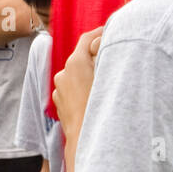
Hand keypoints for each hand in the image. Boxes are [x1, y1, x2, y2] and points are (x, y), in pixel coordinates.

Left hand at [52, 27, 102, 141]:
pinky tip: (95, 98)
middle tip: (114, 59)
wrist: (86, 139)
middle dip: (96, 57)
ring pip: (77, 74)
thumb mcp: (108, 77)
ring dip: (89, 74)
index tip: (111, 32)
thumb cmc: (100, 108)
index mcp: (74, 63)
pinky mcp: (60, 102)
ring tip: (106, 83)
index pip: (87, 39)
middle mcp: (63, 73)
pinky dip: (83, 88)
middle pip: (82, 57)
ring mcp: (59, 89)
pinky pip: (73, 89)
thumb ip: (104, 56)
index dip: (100, 32)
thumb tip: (102, 43)